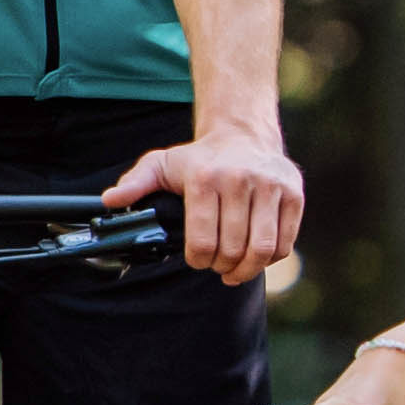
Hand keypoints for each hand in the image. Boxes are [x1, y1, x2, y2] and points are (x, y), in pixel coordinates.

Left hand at [103, 122, 306, 283]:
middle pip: (232, 250)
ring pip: (262, 250)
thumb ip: (135, 184)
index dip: (198, 261)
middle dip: (222, 267)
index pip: (202, 242)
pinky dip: (270, 258)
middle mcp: (240, 179)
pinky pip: (285, 242)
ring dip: (247, 270)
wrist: (244, 134)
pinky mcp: (294, 193)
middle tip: (217, 265)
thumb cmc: (200, 158)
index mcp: (205, 178)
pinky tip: (257, 255)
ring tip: (237, 269)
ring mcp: (271, 186)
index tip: (198, 259)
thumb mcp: (162, 164)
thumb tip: (110, 201)